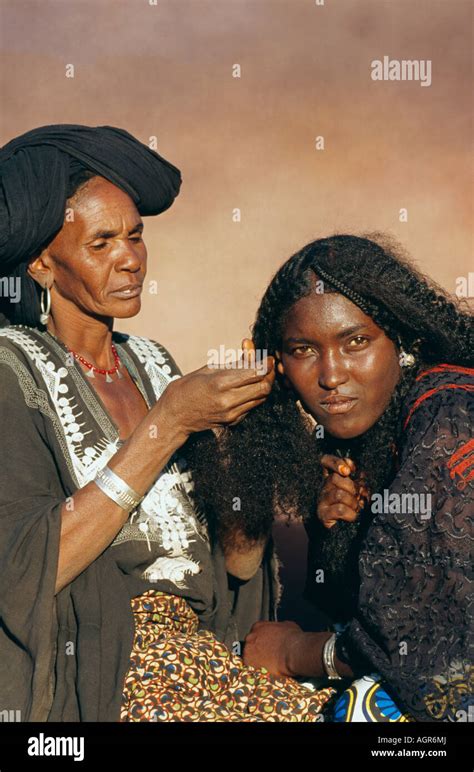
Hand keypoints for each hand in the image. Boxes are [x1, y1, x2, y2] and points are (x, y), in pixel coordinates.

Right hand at [158, 338, 274, 437]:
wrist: (174, 415)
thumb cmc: (188, 387)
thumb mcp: (209, 368)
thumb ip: (233, 363)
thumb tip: (252, 353)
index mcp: (221, 383)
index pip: (256, 373)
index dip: (266, 365)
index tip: (268, 358)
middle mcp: (228, 400)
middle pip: (264, 388)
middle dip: (269, 375)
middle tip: (267, 367)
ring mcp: (231, 414)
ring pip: (261, 398)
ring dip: (263, 386)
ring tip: (257, 376)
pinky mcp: (232, 422)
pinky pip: (251, 407)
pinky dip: (253, 396)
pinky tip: (246, 389)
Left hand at [242, 621, 303, 676]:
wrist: (294, 652)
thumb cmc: (292, 639)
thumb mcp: (286, 626)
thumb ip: (277, 628)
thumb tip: (280, 632)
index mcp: (258, 626)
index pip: (255, 633)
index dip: (262, 640)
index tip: (267, 645)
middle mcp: (250, 637)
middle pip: (250, 644)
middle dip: (258, 650)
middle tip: (267, 656)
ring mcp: (248, 651)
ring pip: (249, 657)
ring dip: (256, 661)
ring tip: (267, 665)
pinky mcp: (249, 664)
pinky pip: (250, 668)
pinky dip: (256, 670)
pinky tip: (265, 672)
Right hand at [317, 454, 368, 528]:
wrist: (339, 535)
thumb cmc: (350, 510)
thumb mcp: (355, 493)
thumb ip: (357, 482)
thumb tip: (361, 473)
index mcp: (330, 480)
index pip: (325, 462)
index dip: (335, 462)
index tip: (349, 470)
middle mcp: (323, 488)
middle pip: (334, 478)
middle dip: (351, 487)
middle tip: (358, 497)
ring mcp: (321, 501)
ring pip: (338, 494)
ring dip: (352, 502)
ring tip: (356, 508)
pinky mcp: (323, 515)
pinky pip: (340, 510)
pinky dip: (351, 514)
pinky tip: (353, 517)